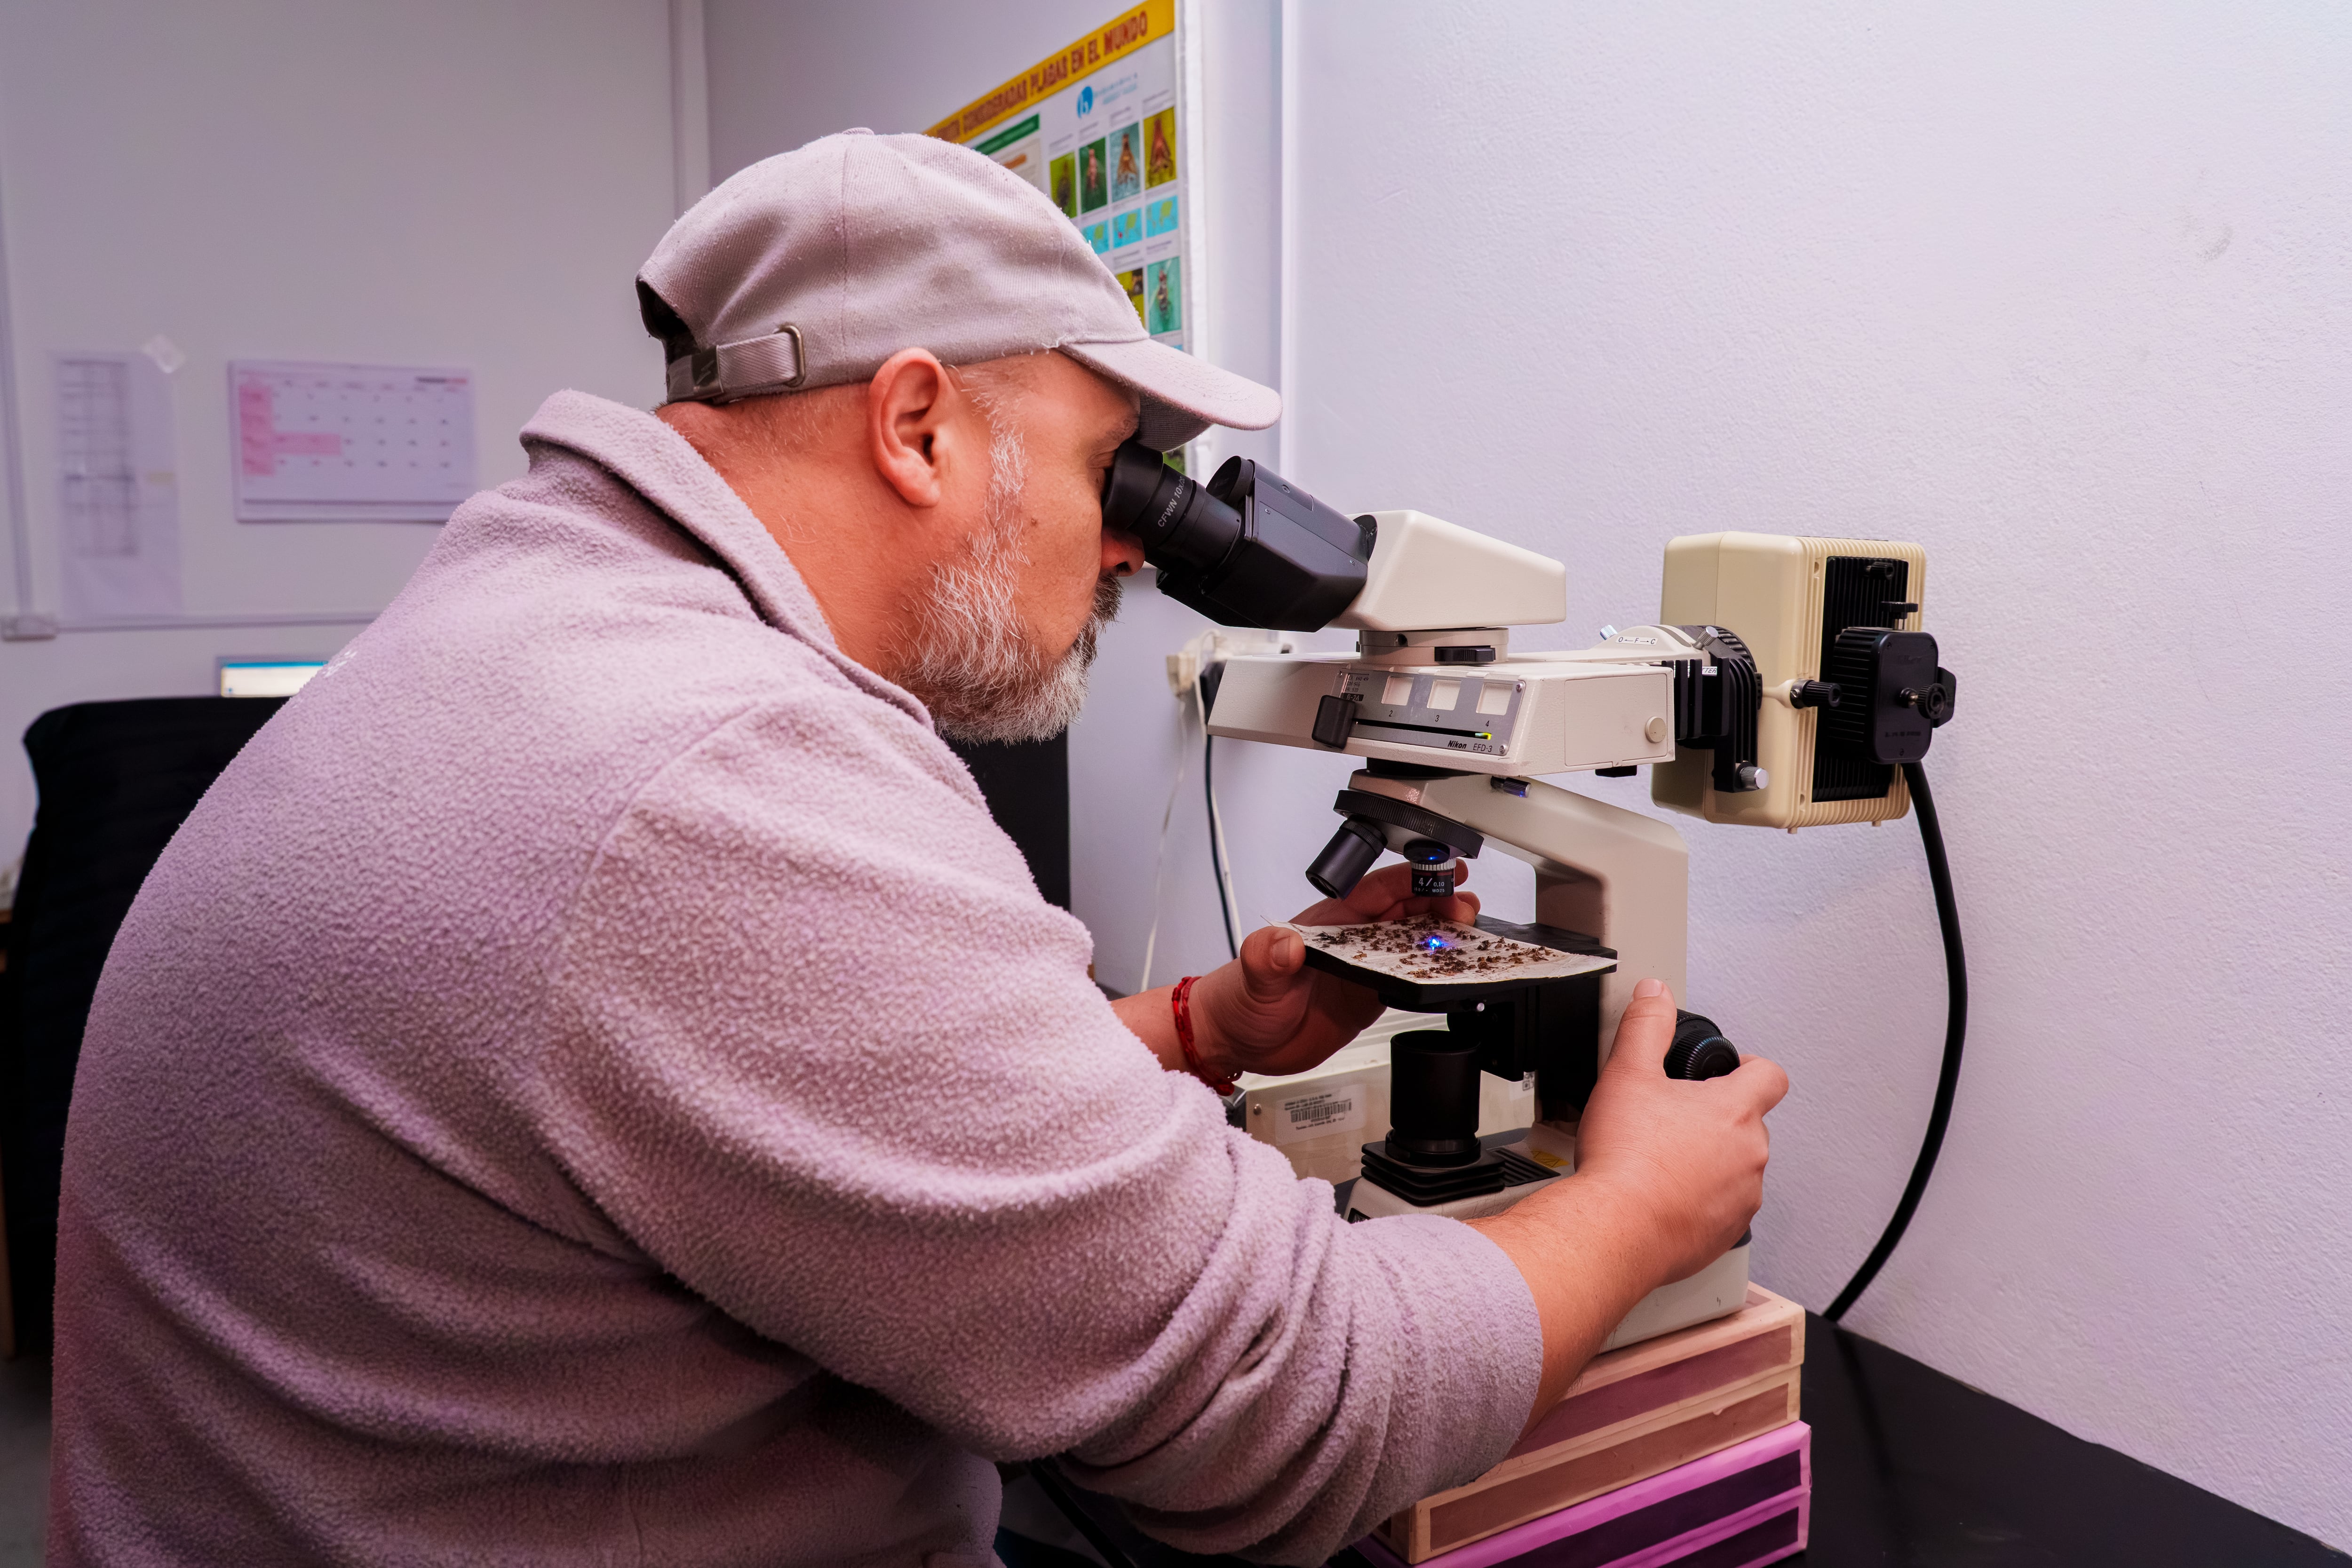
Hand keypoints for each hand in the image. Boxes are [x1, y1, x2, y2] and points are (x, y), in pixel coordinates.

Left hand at [1168, 860, 1478, 1080]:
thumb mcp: (1254, 974)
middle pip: (1405, 911)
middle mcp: (1350, 940)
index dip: (1412, 878)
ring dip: (1443, 938)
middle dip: (1441, 905)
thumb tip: (1285, 943)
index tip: (1444, 872)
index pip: (1377, 890)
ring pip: (1413, 943)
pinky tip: (1452, 975)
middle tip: (1467, 912)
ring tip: (1472, 939)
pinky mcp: (1367, 998)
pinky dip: (1433, 975)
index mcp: (1329, 923)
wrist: (1236, 1040)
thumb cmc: (1239, 999)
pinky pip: (1408, 980)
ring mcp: (1361, 968)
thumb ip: (1268, 957)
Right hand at [1466, 977, 1787, 1427]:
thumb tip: (1656, 994)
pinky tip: (1661, 1196)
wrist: (1614, 1229)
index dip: (1751, 1066)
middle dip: (1717, 1118)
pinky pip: (1722, 1209)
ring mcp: (1742, 1198)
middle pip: (1750, 1124)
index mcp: (1735, 1110)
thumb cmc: (1625, 1159)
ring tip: (1662, 1161)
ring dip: (1710, 1162)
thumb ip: (1646, 1026)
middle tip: (1673, 1118)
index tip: (1729, 1070)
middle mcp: (1750, 1155)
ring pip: (1736, 1169)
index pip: (1770, 1076)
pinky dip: (1699, 1201)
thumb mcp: (1626, 1074)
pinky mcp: (1725, 1235)